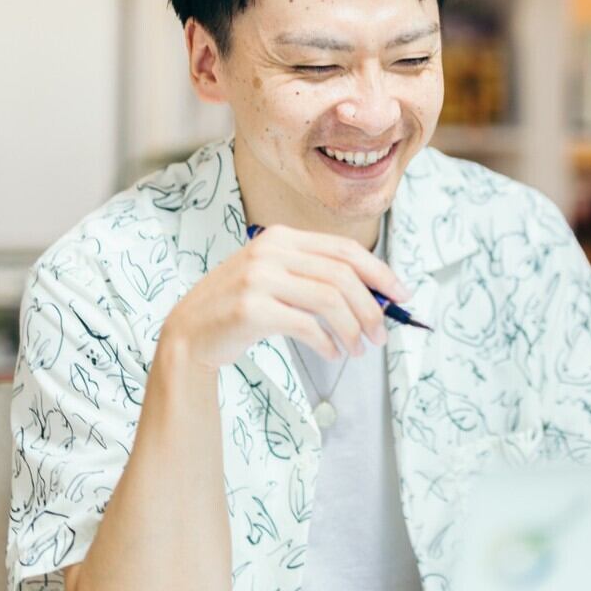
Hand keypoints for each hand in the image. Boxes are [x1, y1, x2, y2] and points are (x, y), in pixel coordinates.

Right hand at [161, 224, 410, 373]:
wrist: (189, 333)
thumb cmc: (241, 309)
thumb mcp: (277, 279)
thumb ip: (316, 278)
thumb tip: (376, 297)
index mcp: (282, 237)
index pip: (344, 250)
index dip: (379, 272)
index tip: (401, 295)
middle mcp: (271, 250)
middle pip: (342, 276)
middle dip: (371, 308)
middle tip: (382, 335)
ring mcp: (258, 278)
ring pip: (329, 300)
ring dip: (353, 329)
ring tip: (360, 349)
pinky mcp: (251, 309)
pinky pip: (306, 325)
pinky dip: (327, 343)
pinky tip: (332, 354)